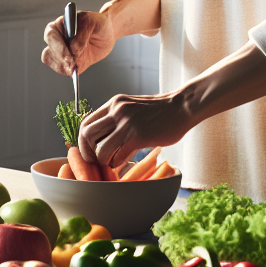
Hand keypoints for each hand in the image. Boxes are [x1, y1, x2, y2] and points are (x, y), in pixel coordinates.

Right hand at [42, 9, 114, 75]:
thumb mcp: (93, 22)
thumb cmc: (98, 23)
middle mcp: (57, 39)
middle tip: (72, 63)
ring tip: (74, 67)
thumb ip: (83, 33)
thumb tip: (74, 50)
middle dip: (60, 58)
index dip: (58, 46)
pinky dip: (66, 72)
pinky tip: (74, 71)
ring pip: (51, 61)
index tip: (69, 54)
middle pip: (49, 50)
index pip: (51, 35)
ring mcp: (61, 52)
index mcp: (59, 25)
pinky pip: (61, 69)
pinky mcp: (68, 62)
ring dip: (61, 66)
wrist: (107, 34)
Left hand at [77, 93, 193, 165]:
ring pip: (100, 149)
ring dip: (103, 160)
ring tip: (112, 162)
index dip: (83, 141)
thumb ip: (118, 119)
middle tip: (97, 160)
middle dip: (88, 152)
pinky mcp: (139, 136)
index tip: (89, 151)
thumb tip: (104, 138)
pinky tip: (123, 162)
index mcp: (113, 104)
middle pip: (87, 135)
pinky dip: (117, 163)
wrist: (182, 106)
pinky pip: (118, 156)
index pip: (85, 123)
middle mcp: (117, 111)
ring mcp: (127, 124)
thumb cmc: (160, 111)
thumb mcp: (132, 107)